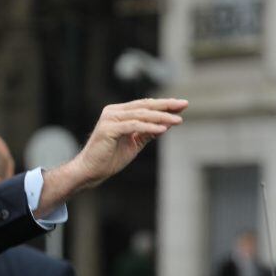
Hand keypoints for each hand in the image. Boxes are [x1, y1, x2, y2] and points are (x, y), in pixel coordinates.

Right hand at [72, 98, 187, 186]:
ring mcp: (109, 119)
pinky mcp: (108, 129)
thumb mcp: (133, 143)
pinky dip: (149, 127)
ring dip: (161, 117)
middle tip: (184, 104)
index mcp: (117, 113)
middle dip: (166, 105)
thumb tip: (166, 124)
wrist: (91, 170)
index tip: (181, 106)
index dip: (163, 105)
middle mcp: (112, 112)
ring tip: (177, 120)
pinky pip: (133, 126)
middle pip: (144, 106)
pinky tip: (163, 129)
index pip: (144, 105)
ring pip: (140, 115)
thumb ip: (147, 132)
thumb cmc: (110, 158)